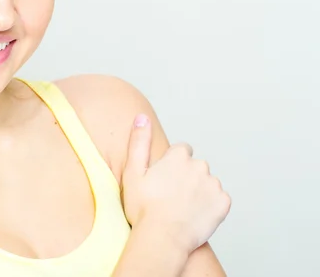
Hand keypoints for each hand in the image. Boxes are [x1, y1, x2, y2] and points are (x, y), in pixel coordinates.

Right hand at [120, 114, 230, 253]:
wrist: (161, 238)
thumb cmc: (143, 207)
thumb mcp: (133, 171)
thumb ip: (139, 141)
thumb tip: (142, 116)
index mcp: (178, 156)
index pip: (181, 150)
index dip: (172, 165)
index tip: (163, 179)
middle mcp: (199, 166)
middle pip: (195, 166)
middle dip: (187, 177)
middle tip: (171, 196)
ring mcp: (213, 185)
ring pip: (207, 183)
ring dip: (199, 191)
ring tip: (182, 208)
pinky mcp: (223, 203)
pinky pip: (219, 200)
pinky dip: (210, 206)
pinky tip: (196, 215)